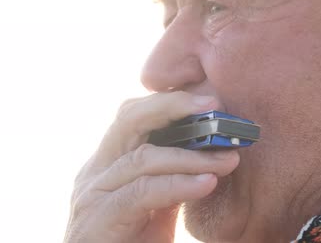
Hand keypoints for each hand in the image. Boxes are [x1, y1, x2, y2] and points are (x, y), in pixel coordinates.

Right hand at [64, 92, 240, 242]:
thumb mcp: (157, 207)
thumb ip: (172, 180)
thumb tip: (211, 155)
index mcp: (109, 163)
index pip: (133, 117)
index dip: (169, 102)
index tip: (209, 100)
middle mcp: (96, 171)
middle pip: (129, 119)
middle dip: (173, 106)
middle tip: (213, 105)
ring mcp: (93, 193)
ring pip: (142, 157)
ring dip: (191, 156)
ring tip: (227, 158)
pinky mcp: (98, 218)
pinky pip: (142, 192)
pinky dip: (178, 184)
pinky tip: (207, 183)